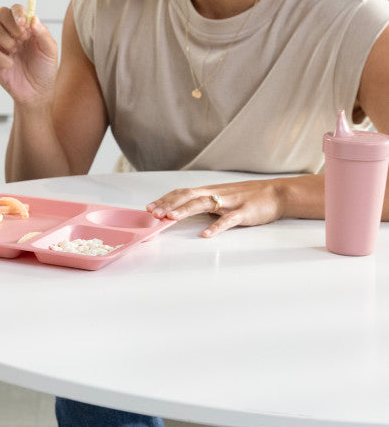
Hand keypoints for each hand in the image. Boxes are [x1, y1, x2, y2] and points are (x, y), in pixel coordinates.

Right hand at [0, 4, 58, 103]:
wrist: (37, 93)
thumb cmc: (45, 70)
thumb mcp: (50, 51)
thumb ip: (43, 33)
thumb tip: (33, 18)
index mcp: (27, 28)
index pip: (17, 10)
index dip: (18, 12)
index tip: (23, 23)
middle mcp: (13, 33)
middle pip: (1, 13)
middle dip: (9, 22)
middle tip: (20, 36)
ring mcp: (2, 45)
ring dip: (4, 37)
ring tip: (15, 50)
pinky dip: (1, 57)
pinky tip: (10, 64)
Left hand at [146, 179, 288, 237]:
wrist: (277, 193)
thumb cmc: (247, 197)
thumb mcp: (221, 198)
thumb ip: (204, 203)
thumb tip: (182, 211)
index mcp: (209, 191)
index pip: (182, 193)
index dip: (165, 199)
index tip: (150, 208)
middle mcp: (216, 194)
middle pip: (188, 196)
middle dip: (169, 204)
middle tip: (154, 214)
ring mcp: (230, 203)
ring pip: (204, 204)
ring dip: (185, 211)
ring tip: (170, 218)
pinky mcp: (244, 212)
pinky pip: (228, 220)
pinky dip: (216, 227)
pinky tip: (206, 234)